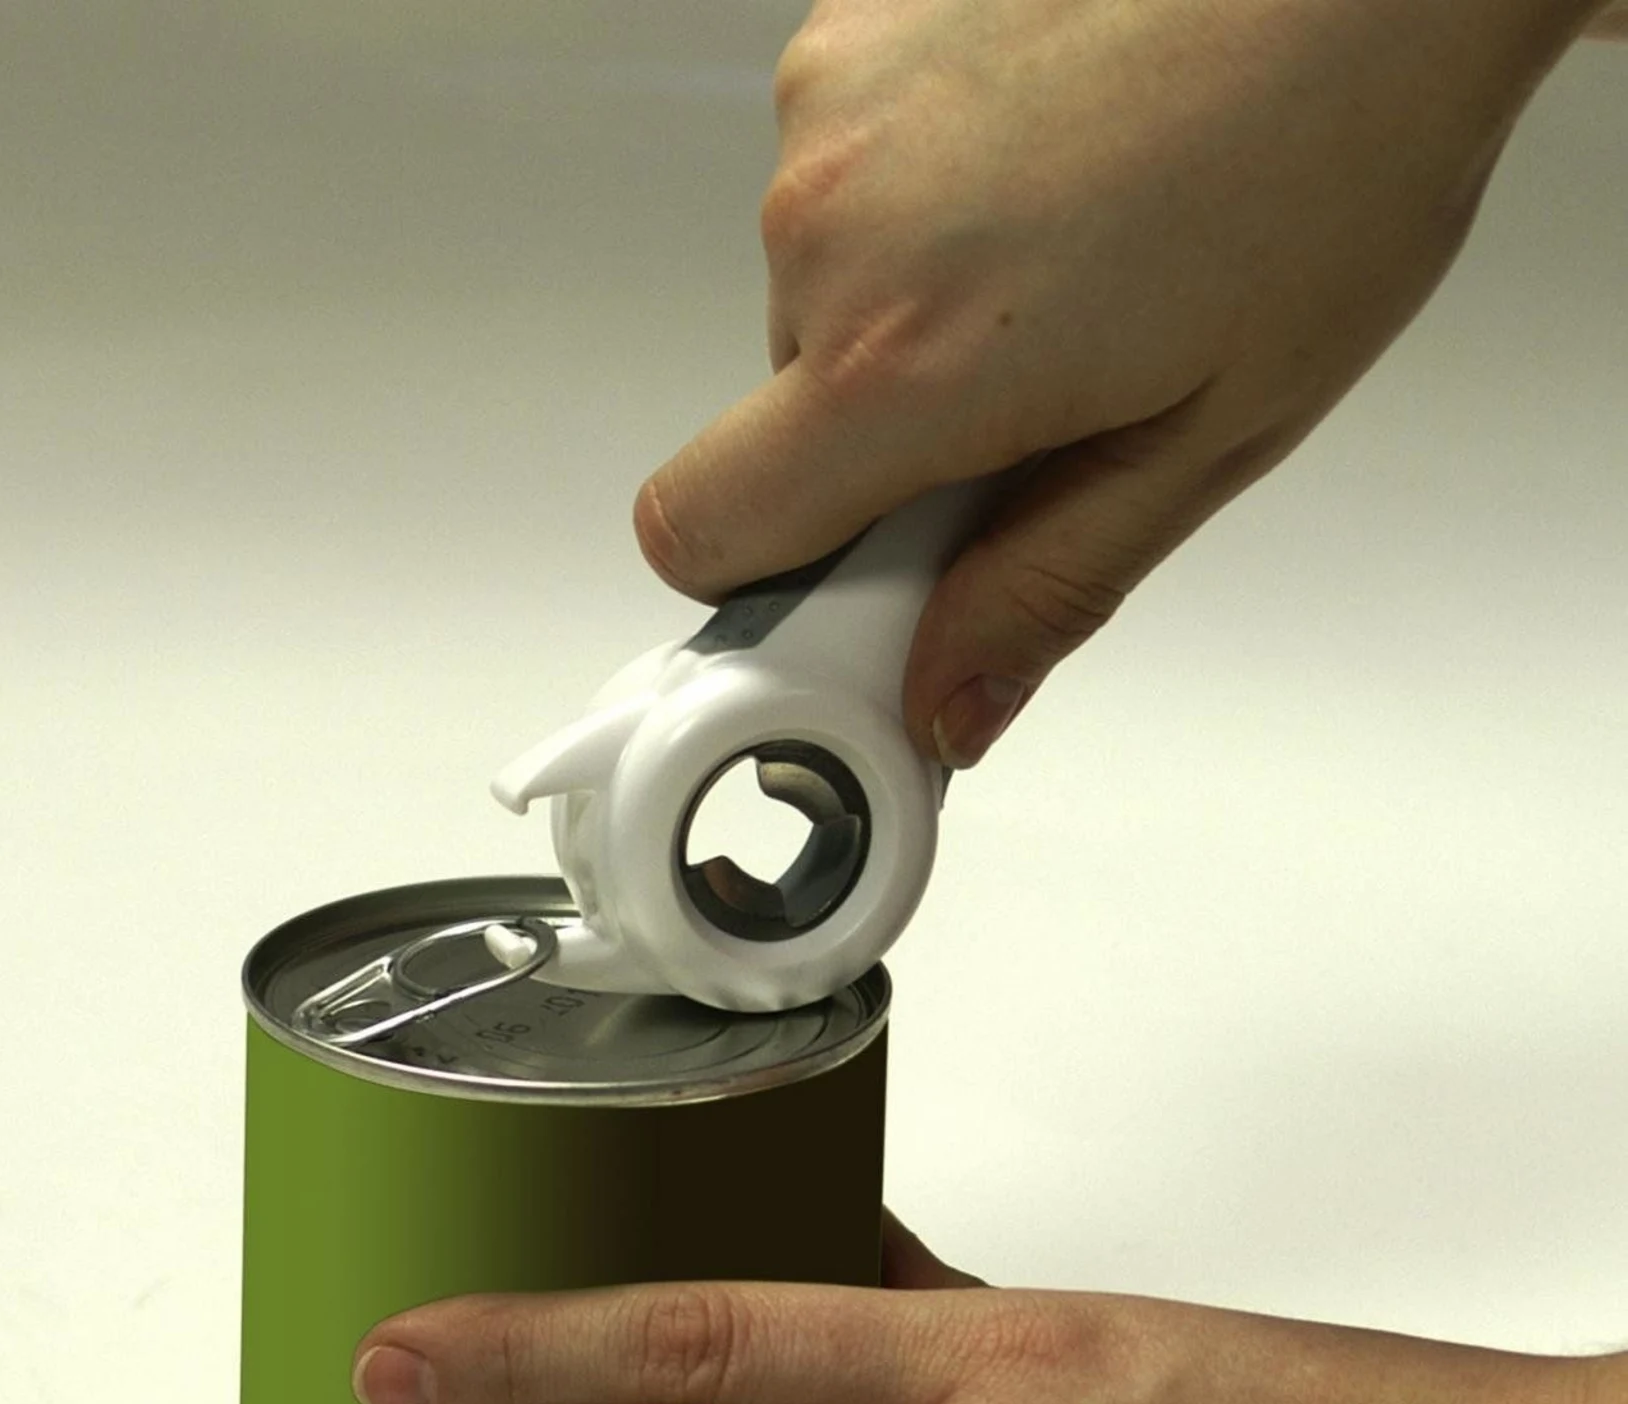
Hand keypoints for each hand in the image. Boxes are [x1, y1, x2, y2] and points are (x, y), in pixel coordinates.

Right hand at [634, 0, 1604, 767]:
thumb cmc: (1338, 154)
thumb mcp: (1208, 436)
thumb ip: (1044, 590)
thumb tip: (944, 703)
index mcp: (906, 359)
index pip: (698, 531)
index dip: (766, 578)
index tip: (863, 575)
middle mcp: (831, 224)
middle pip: (780, 414)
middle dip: (889, 430)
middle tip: (1044, 388)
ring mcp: (831, 105)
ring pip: (820, 290)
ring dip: (912, 304)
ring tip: (1070, 247)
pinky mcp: (852, 25)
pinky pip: (845, 172)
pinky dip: (924, 191)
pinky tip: (1047, 155)